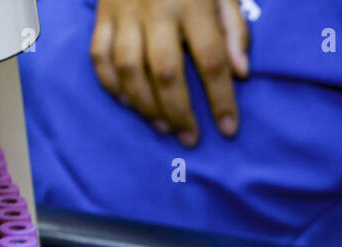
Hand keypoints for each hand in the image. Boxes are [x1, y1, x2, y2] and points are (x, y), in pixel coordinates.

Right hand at [91, 0, 248, 145]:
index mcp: (193, 5)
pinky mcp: (102, 15)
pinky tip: (130, 105)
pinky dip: (113, 85)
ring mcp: (124, 13)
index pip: (211, 61)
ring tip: (164, 127)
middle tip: (191, 139)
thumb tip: (241, 73)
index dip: (221, 100)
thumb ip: (234, 30)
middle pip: (166, 72)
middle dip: (180, 112)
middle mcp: (156, 10)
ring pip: (130, 69)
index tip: (229, 129)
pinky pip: (100, 56)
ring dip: (146, 105)